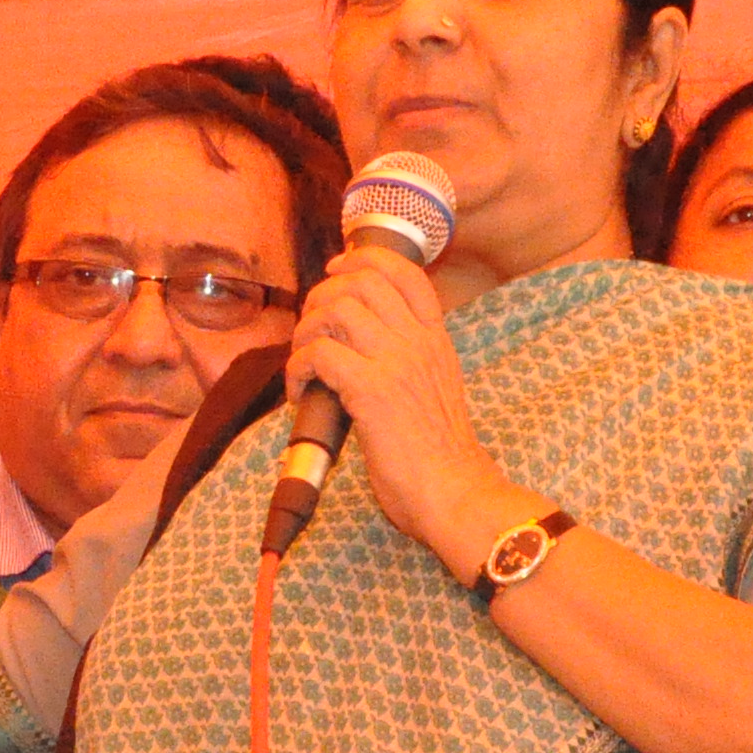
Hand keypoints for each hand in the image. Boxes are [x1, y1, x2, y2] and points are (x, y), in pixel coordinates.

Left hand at [290, 242, 515, 563]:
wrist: (455, 492)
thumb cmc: (440, 456)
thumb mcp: (436, 390)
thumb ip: (410, 362)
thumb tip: (362, 349)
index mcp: (438, 339)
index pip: (406, 271)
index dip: (364, 259)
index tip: (337, 271)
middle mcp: (419, 341)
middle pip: (362, 280)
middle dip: (323, 294)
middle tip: (309, 327)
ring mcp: (396, 362)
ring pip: (336, 309)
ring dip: (305, 331)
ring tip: (302, 362)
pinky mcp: (371, 390)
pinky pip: (319, 353)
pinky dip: (297, 368)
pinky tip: (297, 393)